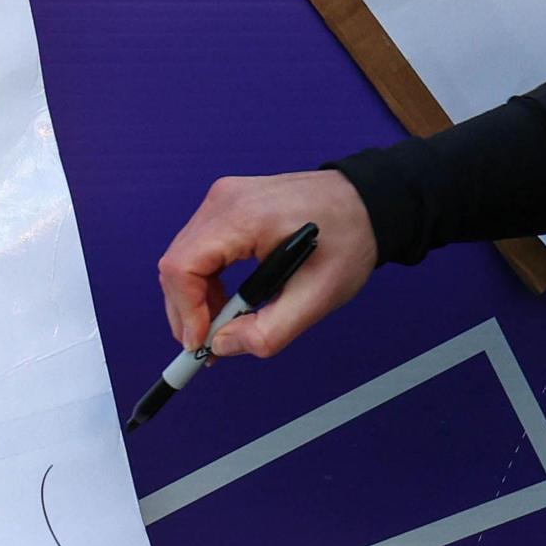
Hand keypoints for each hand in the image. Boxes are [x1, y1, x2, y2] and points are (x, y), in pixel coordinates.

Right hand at [156, 171, 375, 360]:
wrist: (368, 203)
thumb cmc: (349, 239)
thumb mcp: (317, 297)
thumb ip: (267, 331)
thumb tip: (222, 346)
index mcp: (243, 217)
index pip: (182, 266)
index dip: (185, 311)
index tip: (201, 344)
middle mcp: (224, 200)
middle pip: (176, 264)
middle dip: (186, 312)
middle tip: (208, 346)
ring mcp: (223, 199)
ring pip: (184, 258)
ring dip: (195, 299)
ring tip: (222, 327)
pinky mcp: (228, 204)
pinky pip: (199, 248)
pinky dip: (205, 281)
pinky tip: (227, 302)